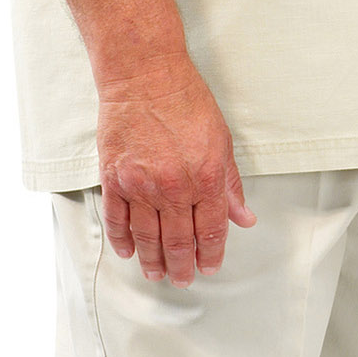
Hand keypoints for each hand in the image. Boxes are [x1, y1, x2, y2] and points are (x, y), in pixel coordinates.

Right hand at [92, 58, 250, 284]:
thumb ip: (230, 186)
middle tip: (183, 280)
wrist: (144, 77)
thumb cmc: (186, 102)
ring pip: (146, 237)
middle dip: (181, 266)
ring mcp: (140, 186)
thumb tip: (243, 217)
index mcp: (205, 180)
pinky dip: (123, 239)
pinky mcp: (114, 178)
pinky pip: (117, 219)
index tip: (208, 267)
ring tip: (156, 274)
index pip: (210, 231)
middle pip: (177, 241)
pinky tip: (129, 252)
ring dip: (152, 261)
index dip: (210, 254)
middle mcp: (173, 188)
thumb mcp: (222, 143)